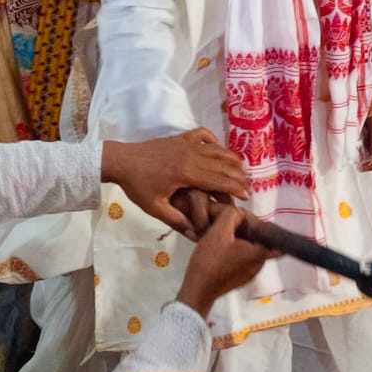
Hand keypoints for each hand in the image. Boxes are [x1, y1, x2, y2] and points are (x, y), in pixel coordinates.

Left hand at [103, 129, 249, 235]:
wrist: (121, 161)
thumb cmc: (138, 186)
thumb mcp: (155, 208)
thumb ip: (177, 221)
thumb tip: (196, 236)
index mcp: (187, 173)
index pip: (219, 180)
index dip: (236, 187)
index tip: (247, 196)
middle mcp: (192, 155)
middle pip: (224, 164)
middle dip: (239, 175)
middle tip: (249, 186)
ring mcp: (187, 144)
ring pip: (218, 149)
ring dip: (232, 159)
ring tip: (241, 171)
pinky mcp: (181, 137)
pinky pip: (204, 135)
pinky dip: (215, 141)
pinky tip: (218, 149)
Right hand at [176, 206, 274, 316]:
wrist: (196, 290)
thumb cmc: (209, 265)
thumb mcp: (218, 232)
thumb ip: (231, 215)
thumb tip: (237, 212)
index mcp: (259, 254)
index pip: (274, 236)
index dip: (262, 224)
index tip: (248, 220)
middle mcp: (258, 265)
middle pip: (258, 239)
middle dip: (244, 229)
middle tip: (230, 224)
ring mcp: (249, 273)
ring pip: (247, 248)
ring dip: (236, 239)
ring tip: (220, 235)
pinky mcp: (238, 278)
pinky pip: (239, 258)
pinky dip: (231, 250)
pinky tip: (216, 247)